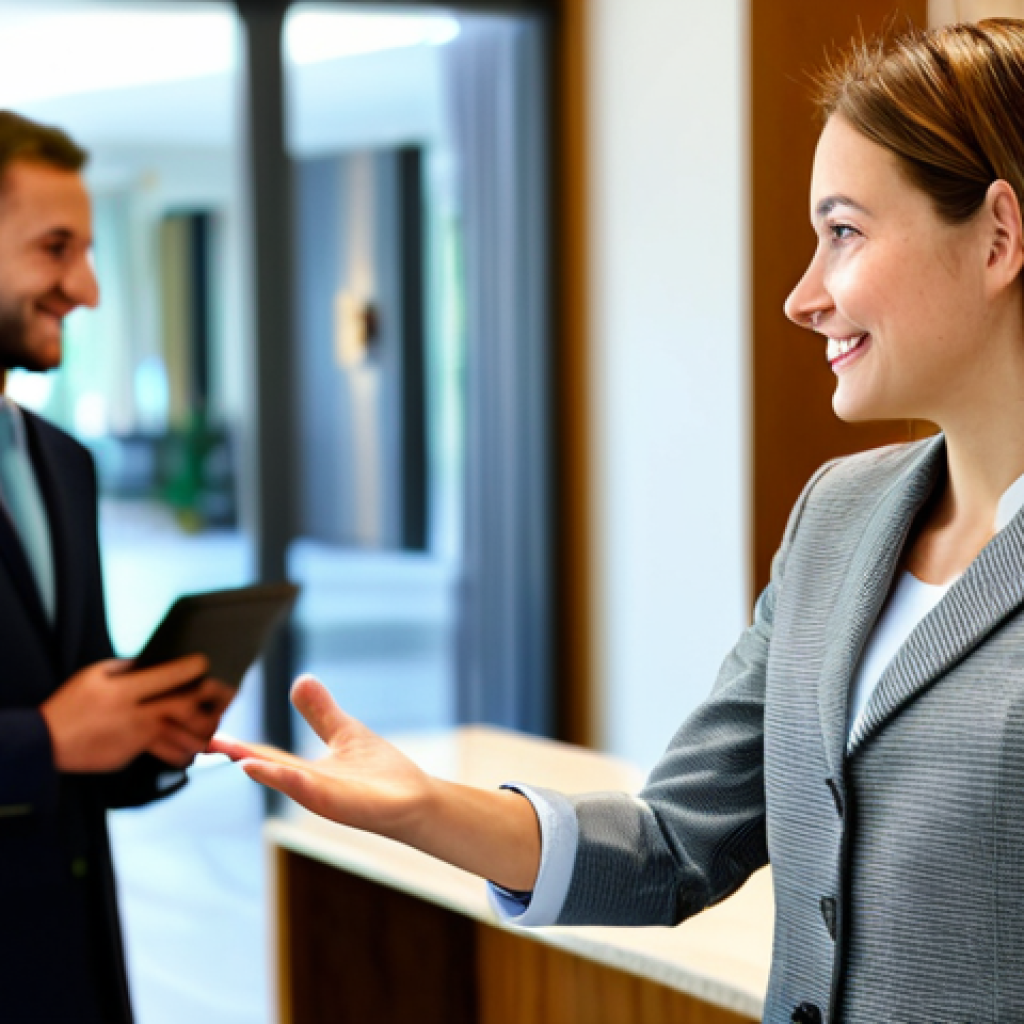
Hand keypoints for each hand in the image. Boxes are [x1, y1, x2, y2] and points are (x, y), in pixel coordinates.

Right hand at [40, 654, 224, 772]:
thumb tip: (156, 662)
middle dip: (213, 699)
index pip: (169, 677)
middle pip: (185, 707)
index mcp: (125, 691)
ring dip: (207, 728)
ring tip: (218, 718)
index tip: (207, 662)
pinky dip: (187, 749)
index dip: (193, 668)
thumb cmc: (70, 704)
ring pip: (184, 736)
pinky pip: (169, 753)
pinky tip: (196, 741)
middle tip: (227, 692)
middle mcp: (136, 715)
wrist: (46, 743)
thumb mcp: (94, 675)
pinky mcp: (135, 755)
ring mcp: (137, 738)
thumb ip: (127, 667)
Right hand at [209, 675, 433, 840]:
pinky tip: (274, 770)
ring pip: (289, 781)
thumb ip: (320, 713)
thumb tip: (299, 679)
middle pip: (271, 769)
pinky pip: (311, 791)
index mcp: (309, 771)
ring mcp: (325, 796)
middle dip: (242, 756)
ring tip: (239, 757)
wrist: (415, 800)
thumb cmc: (381, 774)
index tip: (213, 737)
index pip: (269, 756)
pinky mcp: (341, 804)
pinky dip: (290, 780)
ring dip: (265, 770)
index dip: (242, 746)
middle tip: (211, 744)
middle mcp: (311, 785)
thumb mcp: (343, 733)